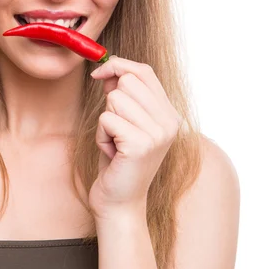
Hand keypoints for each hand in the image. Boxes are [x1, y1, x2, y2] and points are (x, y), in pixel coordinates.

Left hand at [88, 55, 182, 220]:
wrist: (120, 203)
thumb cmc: (118, 162)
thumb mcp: (123, 122)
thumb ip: (122, 95)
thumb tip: (110, 69)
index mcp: (169, 114)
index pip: (145, 71)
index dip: (119, 65)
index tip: (99, 73)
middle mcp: (169, 121)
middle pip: (127, 81)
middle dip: (111, 101)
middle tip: (117, 129)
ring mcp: (158, 133)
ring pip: (114, 99)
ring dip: (105, 121)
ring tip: (115, 143)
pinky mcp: (141, 144)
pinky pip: (106, 119)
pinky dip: (101, 136)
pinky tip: (112, 153)